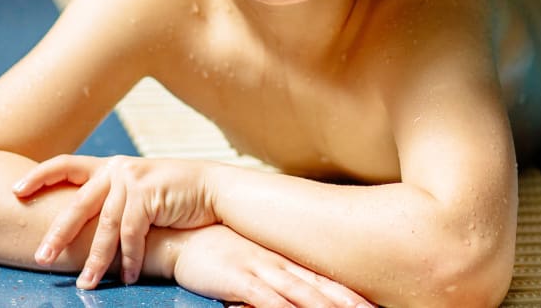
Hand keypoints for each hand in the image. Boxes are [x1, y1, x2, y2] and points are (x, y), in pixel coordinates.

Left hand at [12, 155, 218, 287]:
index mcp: (110, 166)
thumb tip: (83, 228)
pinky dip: (129, 259)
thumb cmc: (174, 196)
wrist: (213, 189)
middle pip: (77, 204)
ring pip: (105, 227)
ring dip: (95, 260)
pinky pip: (132, 234)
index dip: (38, 176)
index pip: (65, 164)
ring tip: (85, 285)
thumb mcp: (138, 192)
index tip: (14, 191)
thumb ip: (113, 201)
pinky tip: (126, 277)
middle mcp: (117, 168)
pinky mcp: (148, 194)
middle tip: (40, 258)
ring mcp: (132, 179)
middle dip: (57, 234)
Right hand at [171, 226, 373, 307]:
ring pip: (304, 296)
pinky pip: (269, 300)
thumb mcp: (257, 270)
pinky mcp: (242, 279)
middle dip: (352, 305)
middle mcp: (282, 265)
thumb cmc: (221, 258)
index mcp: (288, 263)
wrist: (185, 240)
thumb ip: (281, 285)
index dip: (354, 297)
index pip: (330, 283)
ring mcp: (263, 270)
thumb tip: (303, 300)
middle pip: (325, 290)